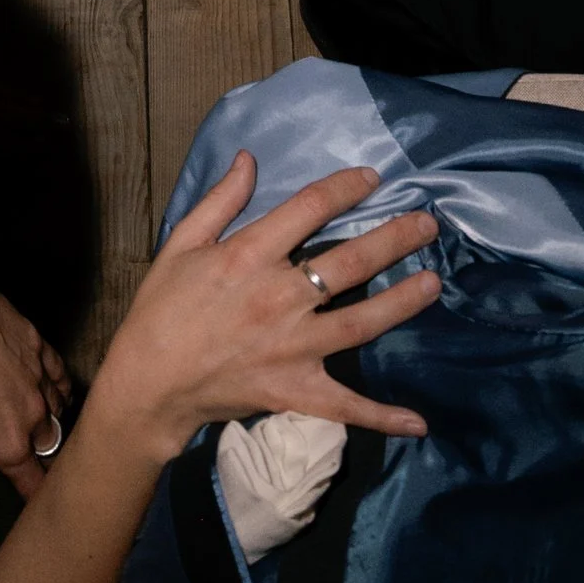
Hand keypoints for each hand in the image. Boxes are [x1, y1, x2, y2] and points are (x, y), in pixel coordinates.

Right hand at [90, 156, 438, 465]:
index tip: (371, 178)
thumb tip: (250, 160)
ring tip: (433, 283)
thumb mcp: (181, 242)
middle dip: (394, 238)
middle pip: (350, 262)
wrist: (150, 381)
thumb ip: (219, 200)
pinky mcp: (296, 391)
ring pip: (361, 323)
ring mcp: (293, 347)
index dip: (344, 188)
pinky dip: (382, 416)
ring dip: (402, 303)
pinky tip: (417, 422)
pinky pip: (346, 405)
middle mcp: (280, 297)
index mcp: (250, 255)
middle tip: (428, 224)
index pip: (309, 209)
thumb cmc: (163, 307)